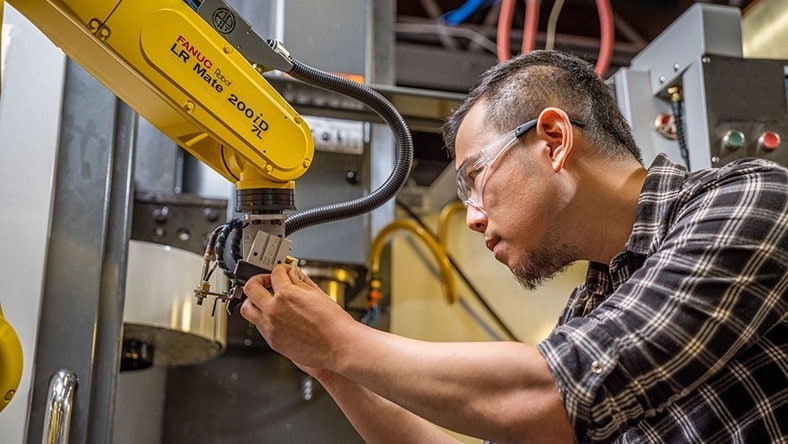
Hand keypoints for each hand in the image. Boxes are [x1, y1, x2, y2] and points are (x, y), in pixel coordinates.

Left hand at [240, 263, 355, 369]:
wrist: (339, 346)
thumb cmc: (333, 324)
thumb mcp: (317, 294)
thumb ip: (300, 281)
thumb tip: (293, 274)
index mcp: (286, 295)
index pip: (275, 273)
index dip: (281, 269)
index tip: (284, 271)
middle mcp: (274, 310)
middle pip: (251, 288)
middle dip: (258, 280)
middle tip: (267, 281)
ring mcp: (271, 327)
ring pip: (247, 309)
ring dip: (253, 300)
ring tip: (263, 299)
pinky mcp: (272, 341)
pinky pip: (258, 325)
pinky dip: (263, 317)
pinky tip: (275, 315)